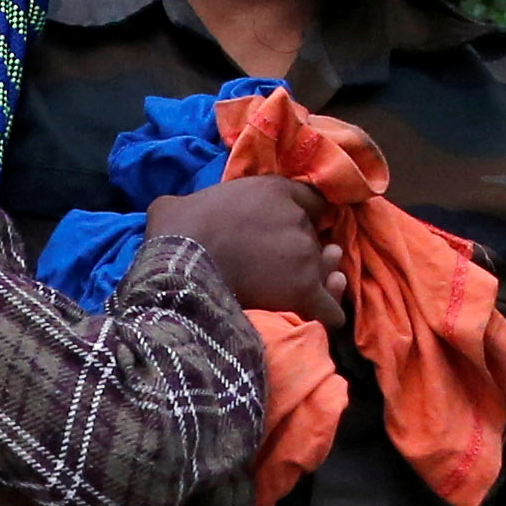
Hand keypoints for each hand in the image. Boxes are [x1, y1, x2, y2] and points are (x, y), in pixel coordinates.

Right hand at [144, 173, 343, 327]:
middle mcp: (297, 219)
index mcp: (274, 190)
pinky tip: (314, 315)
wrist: (181, 268)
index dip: (302, 216)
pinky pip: (331, 309)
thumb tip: (174, 211)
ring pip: (327, 272)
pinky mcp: (304, 292)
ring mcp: (305, 256)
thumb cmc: (176, 233)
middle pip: (316, 238)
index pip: (311, 200)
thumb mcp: (177, 204)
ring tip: (308, 288)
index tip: (286, 230)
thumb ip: (192, 202)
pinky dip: (325, 313)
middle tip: (283, 266)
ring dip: (319, 280)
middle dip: (304, 251)